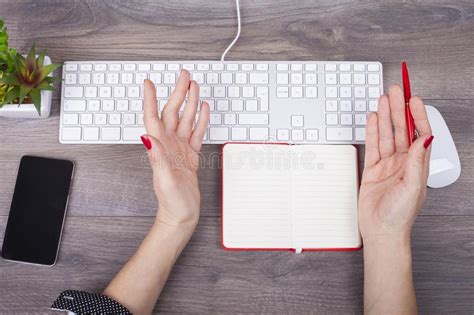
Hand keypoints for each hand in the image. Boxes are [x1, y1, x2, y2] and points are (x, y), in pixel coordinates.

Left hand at [141, 70, 209, 228]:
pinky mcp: (190, 155)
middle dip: (177, 93)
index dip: (151, 99)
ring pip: (185, 120)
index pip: (153, 118)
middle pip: (172, 113)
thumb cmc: (172, 202)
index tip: (149, 83)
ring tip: (194, 86)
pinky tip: (203, 109)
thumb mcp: (164, 181)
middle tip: (183, 75)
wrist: (181, 215)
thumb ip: (158, 159)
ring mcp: (180, 149)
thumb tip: (148, 137)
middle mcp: (169, 145)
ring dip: (189, 102)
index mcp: (160, 148)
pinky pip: (196, 133)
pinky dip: (200, 120)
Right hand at [359, 85, 432, 244]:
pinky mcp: (373, 170)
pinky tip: (372, 120)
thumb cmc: (399, 215)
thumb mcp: (412, 187)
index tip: (413, 99)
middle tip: (396, 91)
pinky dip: (372, 132)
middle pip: (401, 130)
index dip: (416, 115)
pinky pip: (373, 146)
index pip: (419, 134)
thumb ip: (417, 161)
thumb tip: (425, 137)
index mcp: (417, 165)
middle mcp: (404, 162)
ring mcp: (387, 165)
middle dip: (398, 109)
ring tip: (383, 100)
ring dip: (384, 117)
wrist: (381, 231)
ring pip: (386, 135)